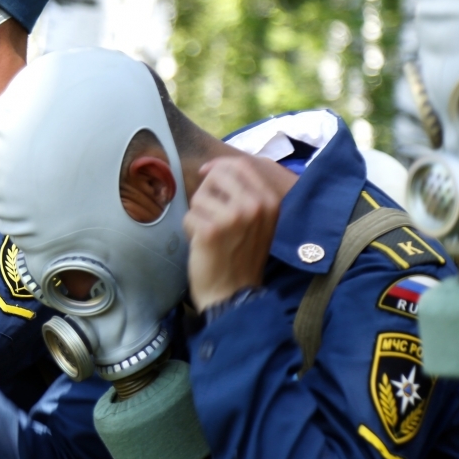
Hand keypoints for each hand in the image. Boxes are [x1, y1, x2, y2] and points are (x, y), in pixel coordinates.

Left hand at [183, 155, 297, 311]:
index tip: (205, 176)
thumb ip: (242, 192)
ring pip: (198, 198)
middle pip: (216, 176)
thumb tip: (211, 168)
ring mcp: (234, 216)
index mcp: (270, 200)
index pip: (240, 165)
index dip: (217, 167)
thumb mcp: (256, 220)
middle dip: (206, 195)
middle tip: (211, 217)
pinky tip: (203, 246)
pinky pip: (189, 217)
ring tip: (210, 235)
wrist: (234, 294)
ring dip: (198, 216)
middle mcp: (256, 205)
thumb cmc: (241, 255)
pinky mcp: (212, 229)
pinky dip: (190, 231)